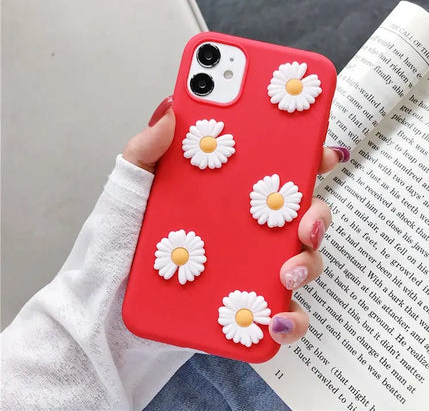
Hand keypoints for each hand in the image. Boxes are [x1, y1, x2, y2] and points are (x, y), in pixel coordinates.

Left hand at [123, 97, 348, 345]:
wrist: (104, 306)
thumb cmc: (119, 243)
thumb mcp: (130, 190)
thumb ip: (146, 150)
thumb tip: (172, 109)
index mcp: (226, 195)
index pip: (275, 170)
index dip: (305, 156)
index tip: (321, 151)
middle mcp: (245, 228)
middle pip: (300, 215)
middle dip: (317, 215)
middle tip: (306, 221)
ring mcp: (248, 267)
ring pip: (301, 261)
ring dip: (308, 265)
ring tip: (287, 273)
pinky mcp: (244, 305)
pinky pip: (283, 314)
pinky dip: (292, 320)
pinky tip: (276, 320)